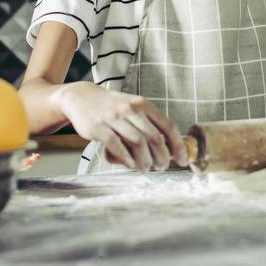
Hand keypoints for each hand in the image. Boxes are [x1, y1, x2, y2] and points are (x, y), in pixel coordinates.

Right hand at [54, 82, 187, 170]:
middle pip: (155, 138)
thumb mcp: (133, 107)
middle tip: (162, 166)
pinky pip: (117, 146)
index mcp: (143, 104)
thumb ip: (149, 122)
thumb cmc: (111, 106)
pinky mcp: (99, 128)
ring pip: (138, 144)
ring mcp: (114, 118)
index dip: (177, 145)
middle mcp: (131, 109)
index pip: (168, 126)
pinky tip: (131, 165)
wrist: (81, 98)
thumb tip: (169, 146)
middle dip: (162, 157)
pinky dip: (127, 159)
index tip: (183, 159)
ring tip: (145, 168)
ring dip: (145, 161)